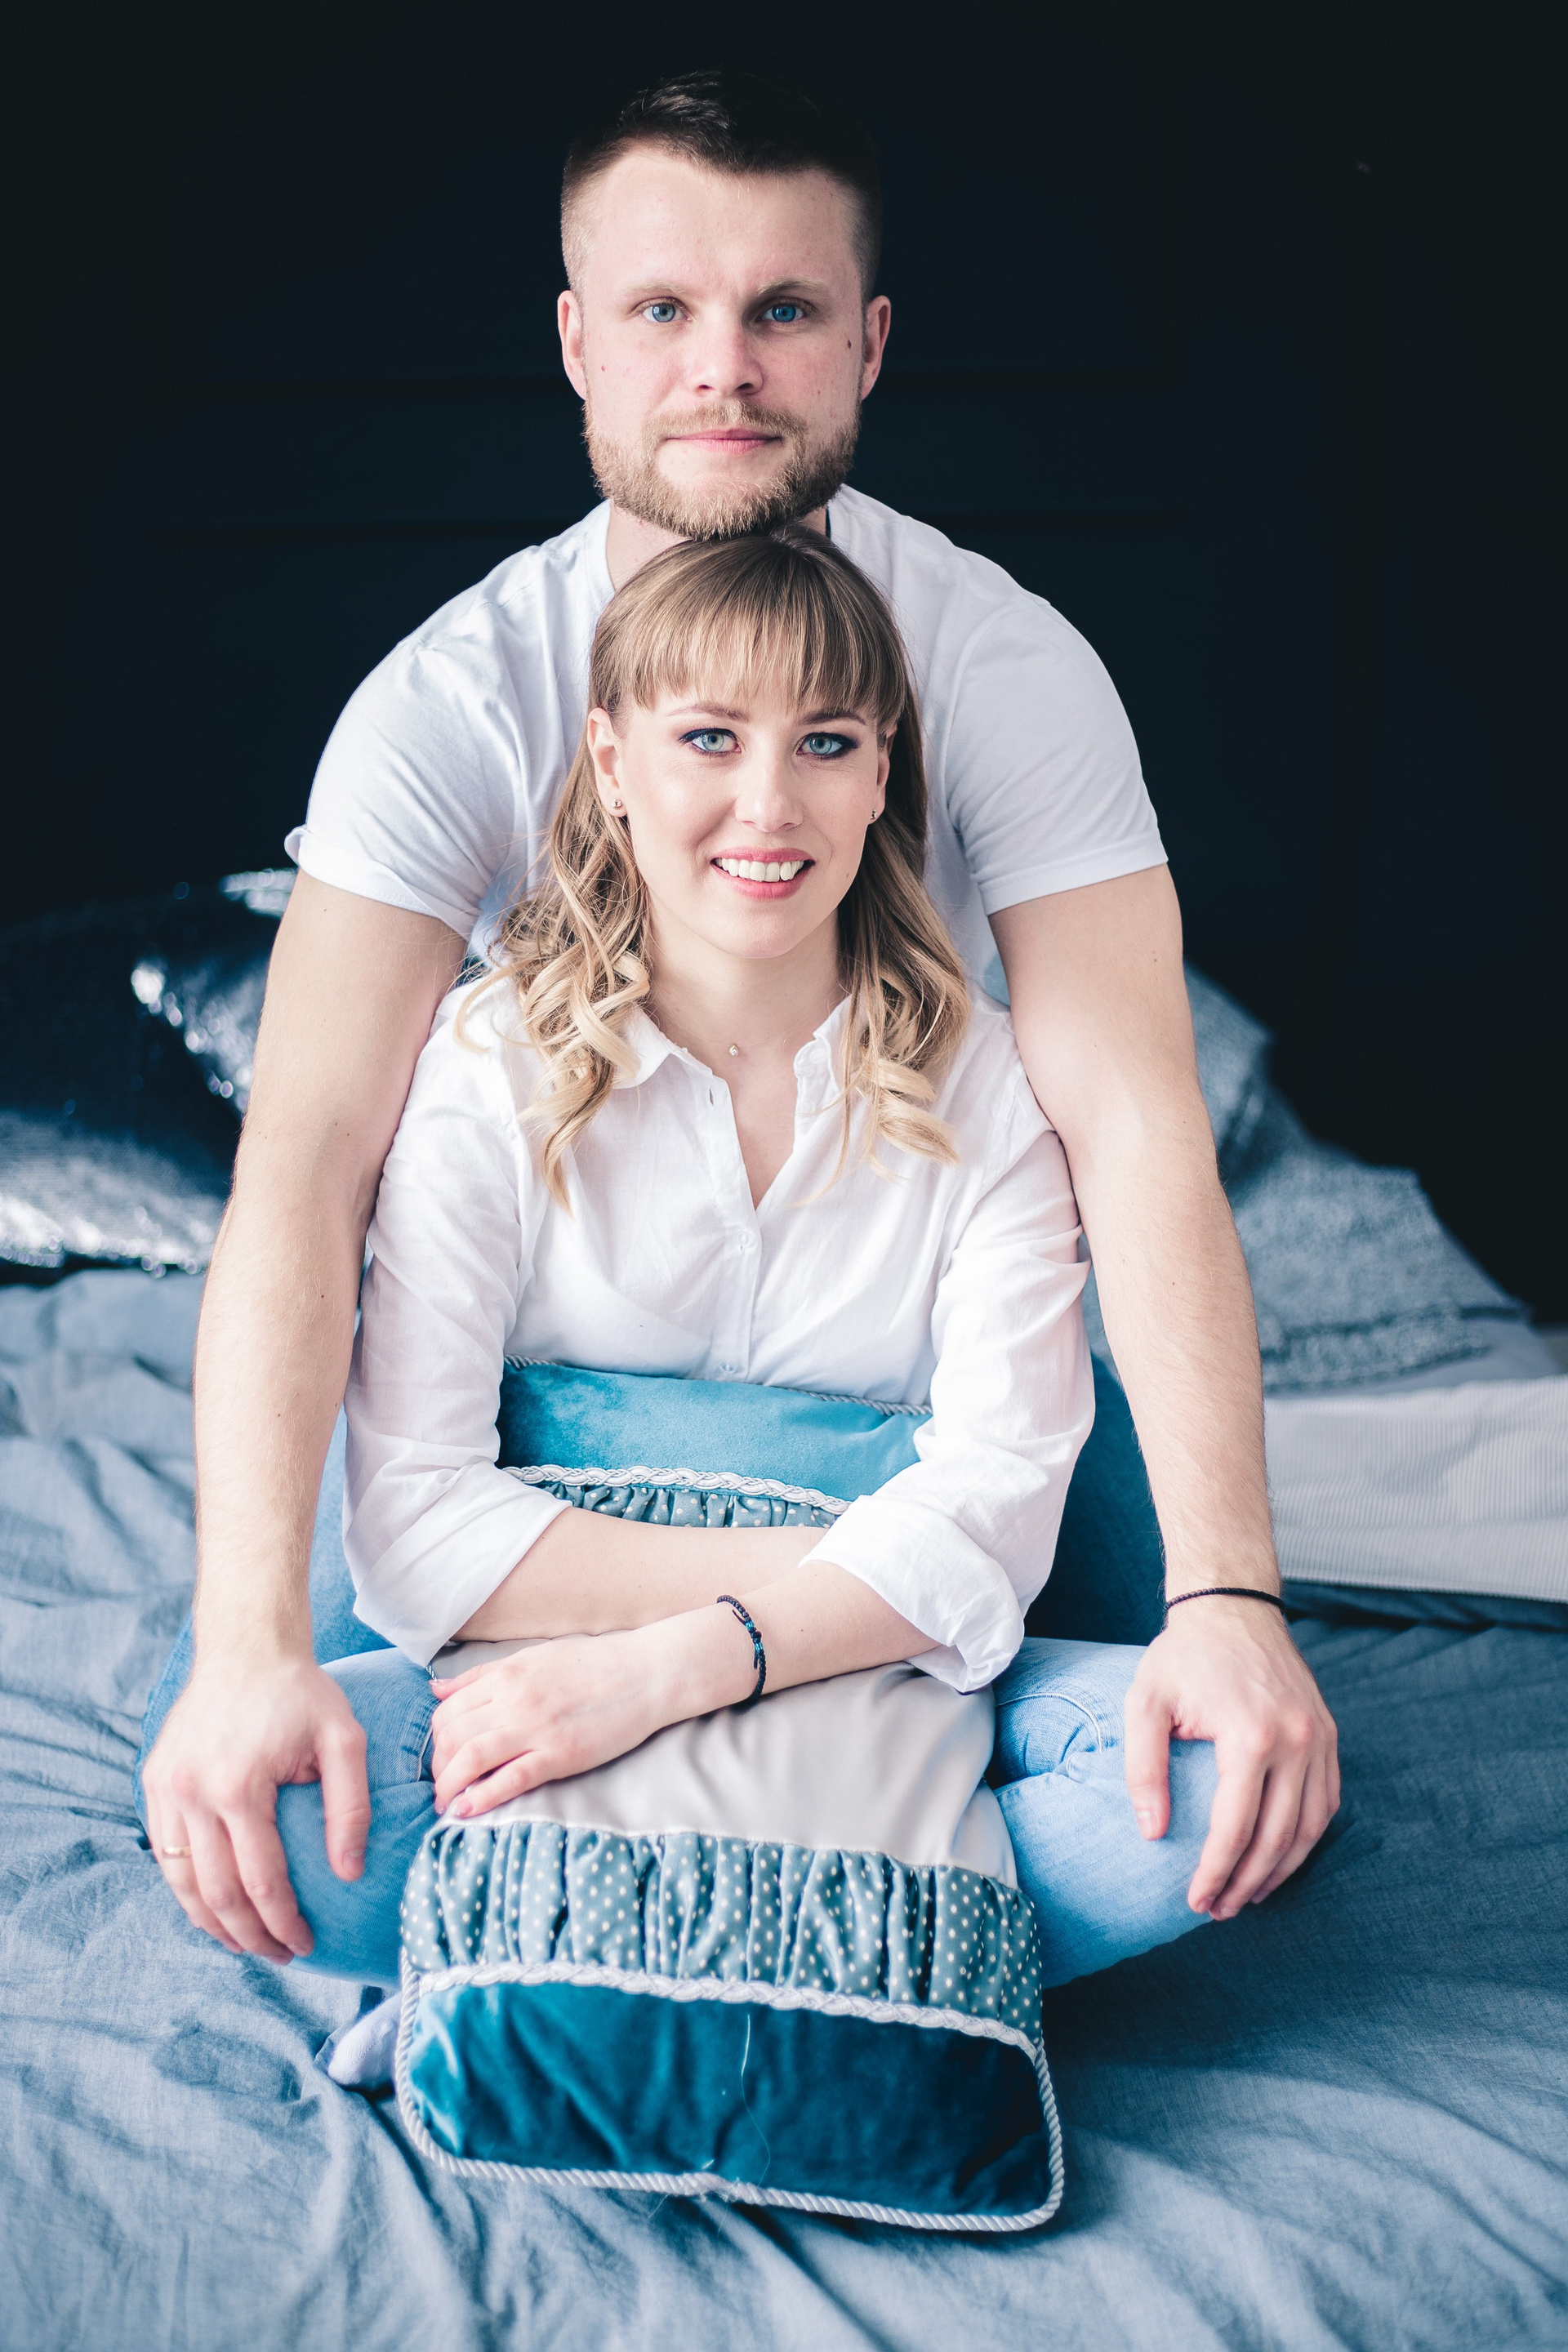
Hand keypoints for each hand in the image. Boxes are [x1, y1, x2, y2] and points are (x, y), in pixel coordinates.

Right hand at [142, 1655, 369, 1959]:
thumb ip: (350, 1808)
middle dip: (250, 1936)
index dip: (283, 1922)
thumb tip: (348, 1874)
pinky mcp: (154, 1783)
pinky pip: (165, 1853)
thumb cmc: (301, 1693)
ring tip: (245, 1943)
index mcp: (238, 1787)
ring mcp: (165, 1789)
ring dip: (212, 1923)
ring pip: (181, 1882)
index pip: (260, 1881)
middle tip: (280, 1954)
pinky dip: (188, 1888)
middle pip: (216, 1894)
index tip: (305, 1944)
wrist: (245, 1648)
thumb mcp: (344, 1740)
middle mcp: (191, 1793)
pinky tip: (214, 1904)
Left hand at [430, 1629, 672, 1816]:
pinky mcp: (561, 1754)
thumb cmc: (593, 1663)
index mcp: (506, 1674)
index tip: (441, 1754)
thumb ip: (482, 1675)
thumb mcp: (531, 1658)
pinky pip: (510, 1779)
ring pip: (471, 1758)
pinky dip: (482, 1797)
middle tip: (441, 1784)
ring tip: (445, 1804)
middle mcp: (514, 1699)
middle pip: (453, 1736)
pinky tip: (467, 1810)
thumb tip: (435, 1689)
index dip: (436, 1737)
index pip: (448, 1709)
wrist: (647, 1673)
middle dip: (437, 1766)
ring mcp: (537, 1727)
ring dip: (448, 1785)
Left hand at [1123, 1598, 1338, 1920]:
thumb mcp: (1145, 1702)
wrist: (1233, 1606)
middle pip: (1277, 1838)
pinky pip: (1327, 1802)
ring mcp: (1320, 1739)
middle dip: (1246, 1883)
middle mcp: (1297, 1741)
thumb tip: (1153, 1832)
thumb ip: (1143, 1767)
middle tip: (1219, 1910)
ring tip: (1248, 1895)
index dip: (1215, 1872)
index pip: (1236, 1827)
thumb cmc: (1184, 1656)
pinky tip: (1279, 1857)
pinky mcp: (1330, 1735)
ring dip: (1281, 1870)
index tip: (1195, 1901)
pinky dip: (1306, 1838)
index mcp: (1251, 1736)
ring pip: (1310, 1828)